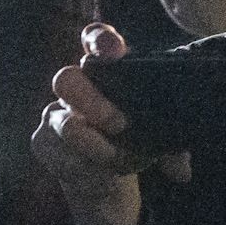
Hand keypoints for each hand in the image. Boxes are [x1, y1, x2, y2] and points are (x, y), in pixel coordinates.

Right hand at [31, 24, 154, 224]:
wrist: (104, 184)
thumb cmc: (132, 144)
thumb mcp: (157, 140)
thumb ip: (171, 149)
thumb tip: (181, 172)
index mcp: (105, 71)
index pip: (94, 40)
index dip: (100, 40)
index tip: (115, 51)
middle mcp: (75, 86)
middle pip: (67, 79)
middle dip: (94, 103)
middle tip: (121, 125)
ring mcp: (55, 114)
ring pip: (63, 123)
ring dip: (95, 146)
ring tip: (119, 161)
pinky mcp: (44, 143)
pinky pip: (59, 154)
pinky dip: (84, 168)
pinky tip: (101, 175)